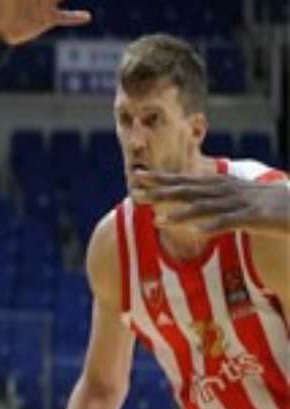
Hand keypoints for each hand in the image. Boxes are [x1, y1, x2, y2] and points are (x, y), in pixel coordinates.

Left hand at [132, 169, 289, 236]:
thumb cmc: (272, 207)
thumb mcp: (241, 203)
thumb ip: (218, 206)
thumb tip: (195, 216)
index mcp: (223, 186)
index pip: (187, 181)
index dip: (161, 179)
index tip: (137, 177)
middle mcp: (229, 191)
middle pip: (190, 190)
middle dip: (162, 191)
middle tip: (135, 191)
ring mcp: (242, 203)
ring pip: (206, 207)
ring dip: (181, 213)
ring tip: (157, 220)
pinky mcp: (256, 217)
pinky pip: (232, 222)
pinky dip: (214, 225)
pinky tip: (197, 232)